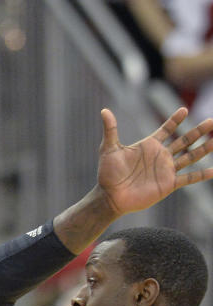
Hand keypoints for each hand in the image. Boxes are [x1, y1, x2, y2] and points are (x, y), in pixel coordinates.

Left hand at [96, 107, 212, 216]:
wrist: (111, 196)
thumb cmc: (108, 173)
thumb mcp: (109, 148)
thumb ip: (111, 130)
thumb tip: (104, 110)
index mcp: (149, 145)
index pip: (166, 129)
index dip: (175, 120)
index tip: (184, 109)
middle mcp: (160, 156)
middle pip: (184, 140)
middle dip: (198, 131)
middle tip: (211, 121)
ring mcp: (166, 170)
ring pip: (190, 156)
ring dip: (204, 149)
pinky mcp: (168, 184)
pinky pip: (188, 178)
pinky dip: (201, 175)